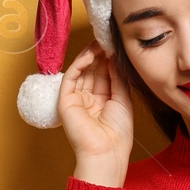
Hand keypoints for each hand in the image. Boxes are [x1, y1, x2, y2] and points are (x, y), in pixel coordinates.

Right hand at [59, 40, 132, 184]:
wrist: (105, 152)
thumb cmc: (118, 133)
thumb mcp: (123, 99)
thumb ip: (117, 77)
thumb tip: (114, 57)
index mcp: (103, 101)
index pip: (104, 74)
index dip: (109, 59)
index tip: (115, 44)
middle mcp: (89, 99)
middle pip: (93, 70)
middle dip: (100, 54)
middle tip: (108, 37)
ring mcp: (77, 99)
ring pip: (82, 71)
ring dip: (91, 55)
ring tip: (101, 41)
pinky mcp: (65, 100)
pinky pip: (72, 76)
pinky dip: (80, 63)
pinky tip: (92, 54)